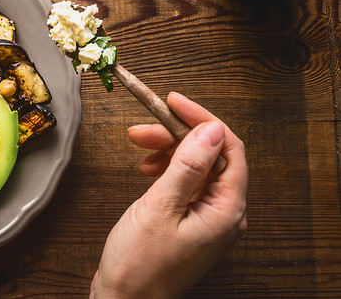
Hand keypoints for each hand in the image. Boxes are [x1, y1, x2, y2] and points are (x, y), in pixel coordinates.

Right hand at [89, 92, 246, 298]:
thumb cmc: (140, 264)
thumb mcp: (161, 207)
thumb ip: (187, 166)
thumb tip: (210, 130)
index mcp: (227, 209)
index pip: (228, 148)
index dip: (201, 119)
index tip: (172, 101)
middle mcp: (224, 212)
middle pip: (209, 154)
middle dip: (175, 134)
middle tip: (141, 127)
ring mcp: (208, 217)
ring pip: (195, 165)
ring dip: (167, 149)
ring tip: (137, 147)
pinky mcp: (191, 220)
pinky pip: (185, 182)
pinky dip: (165, 168)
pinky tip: (146, 170)